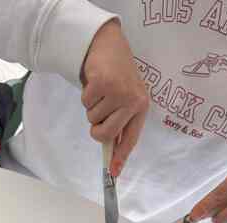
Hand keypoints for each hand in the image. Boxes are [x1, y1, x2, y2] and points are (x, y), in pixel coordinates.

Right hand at [81, 19, 148, 176]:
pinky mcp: (103, 83)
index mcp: (140, 108)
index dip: (120, 157)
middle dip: (96, 128)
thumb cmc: (116, 76)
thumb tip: (111, 154)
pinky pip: (86, 103)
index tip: (113, 173)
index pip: (130, 139)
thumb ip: (120, 123)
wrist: (109, 45)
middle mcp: (133, 101)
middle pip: (105, 134)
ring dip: (92, 107)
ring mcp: (118, 92)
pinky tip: (95, 82)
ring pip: (93, 118)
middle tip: (99, 113)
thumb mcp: (125, 99)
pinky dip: (86, 95)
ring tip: (101, 91)